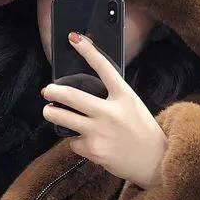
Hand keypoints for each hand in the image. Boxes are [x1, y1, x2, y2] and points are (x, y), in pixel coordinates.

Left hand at [41, 31, 167, 188]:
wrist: (154, 161)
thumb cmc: (142, 132)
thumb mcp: (132, 106)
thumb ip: (112, 98)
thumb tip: (83, 93)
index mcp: (124, 96)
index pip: (104, 67)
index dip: (87, 50)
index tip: (73, 38)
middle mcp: (111, 112)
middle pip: (72, 96)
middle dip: (53, 91)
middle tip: (46, 90)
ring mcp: (100, 131)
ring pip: (63, 118)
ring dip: (51, 113)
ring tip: (49, 112)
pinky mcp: (93, 150)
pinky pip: (73, 142)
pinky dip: (76, 142)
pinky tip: (88, 143)